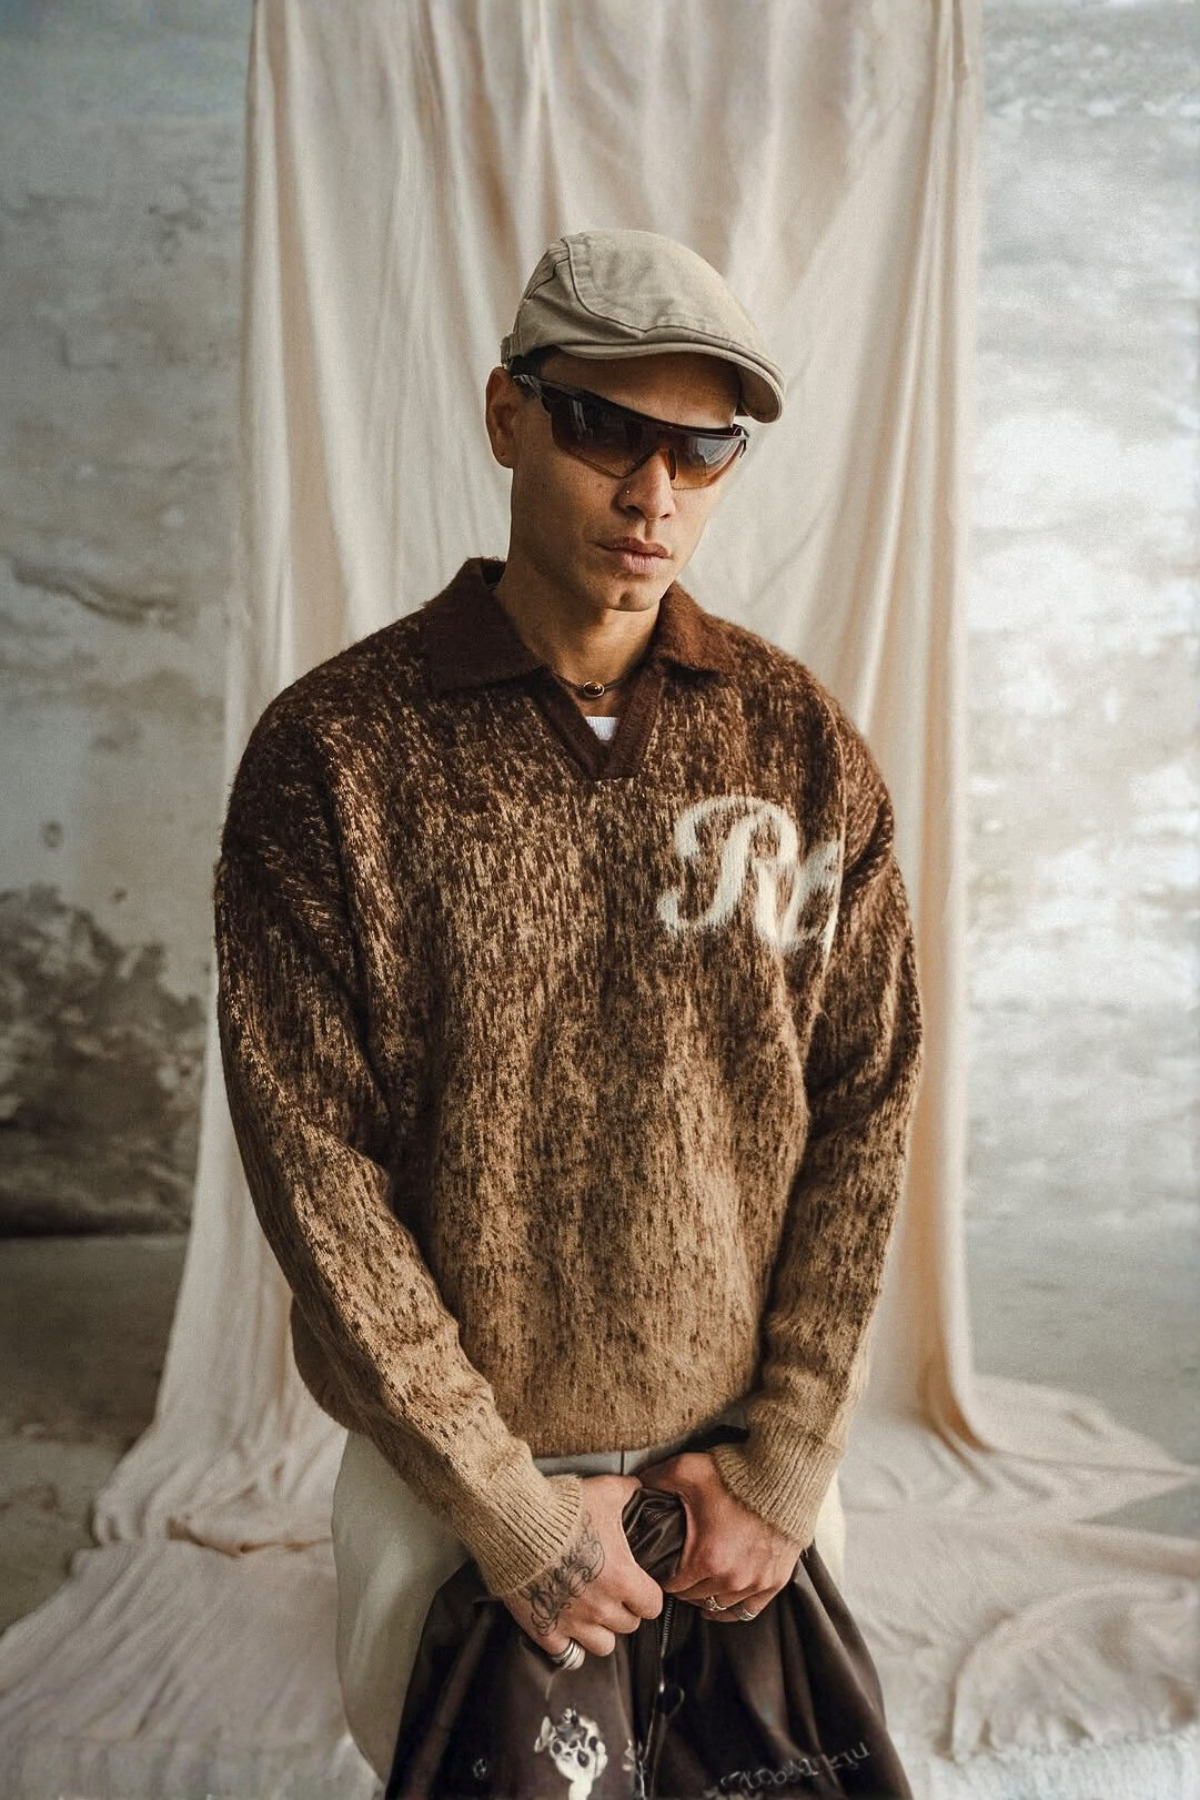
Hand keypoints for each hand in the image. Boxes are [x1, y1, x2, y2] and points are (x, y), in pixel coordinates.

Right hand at [502, 1474, 662, 1658]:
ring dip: (600, 1630)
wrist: (516, 1523)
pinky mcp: (544, 1628)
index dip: (647, 1595)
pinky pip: (565, 1653)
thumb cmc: (563, 1508)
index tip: (638, 1585)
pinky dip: (567, 1642)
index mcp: (622, 1578)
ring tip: (591, 1612)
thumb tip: (638, 1486)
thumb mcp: (604, 1491)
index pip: (652, 1606)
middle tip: (612, 1592)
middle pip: (628, 1626)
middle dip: (623, 1609)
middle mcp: (601, 1607)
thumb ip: (627, 1491)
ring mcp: (573, 1622)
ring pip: (602, 1646)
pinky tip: (564, 1624)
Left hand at [638, 1451, 801, 1620]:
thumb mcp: (685, 1470)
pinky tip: (721, 1603)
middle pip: (694, 1598)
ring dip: (706, 1596)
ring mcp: (755, 1583)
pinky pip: (748, 1611)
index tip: (659, 1566)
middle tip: (677, 1569)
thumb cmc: (734, 1473)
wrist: (781, 1473)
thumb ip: (653, 1481)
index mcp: (706, 1559)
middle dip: (683, 1585)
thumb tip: (631, 1487)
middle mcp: (731, 1579)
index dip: (662, 1575)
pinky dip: (732, 1609)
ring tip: (698, 1582)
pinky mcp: (775, 1581)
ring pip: (719, 1605)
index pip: (671, 1586)